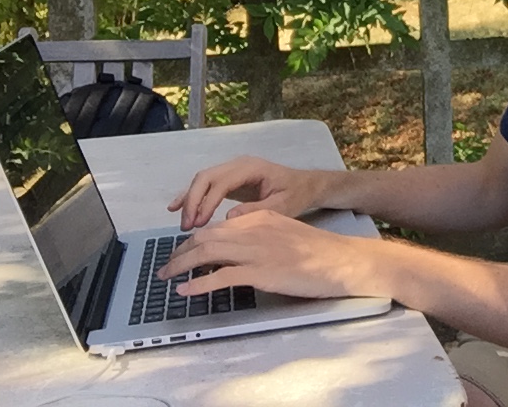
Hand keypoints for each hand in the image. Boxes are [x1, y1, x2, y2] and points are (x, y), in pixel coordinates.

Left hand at [157, 210, 373, 298]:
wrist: (342, 260)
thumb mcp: (285, 233)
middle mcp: (254, 229)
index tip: (182, 252)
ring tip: (166, 277)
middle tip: (166, 267)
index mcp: (260, 218)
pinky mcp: (261, 272)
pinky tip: (186, 290)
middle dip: (180, 252)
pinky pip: (221, 277)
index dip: (193, 240)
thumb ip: (260, 236)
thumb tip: (235, 251)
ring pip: (207, 253)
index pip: (217, 226)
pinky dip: (199, 284)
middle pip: (206, 237)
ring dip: (181, 265)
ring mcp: (257, 250)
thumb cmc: (318, 251)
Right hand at [167, 155, 335, 230]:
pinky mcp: (229, 179)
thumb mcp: (283, 204)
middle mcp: (238, 165)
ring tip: (183, 224)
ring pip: (202, 180)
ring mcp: (232, 170)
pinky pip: (205, 185)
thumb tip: (229, 217)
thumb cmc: (296, 193)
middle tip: (187, 226)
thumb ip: (258, 209)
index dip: (208, 203)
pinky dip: (191, 195)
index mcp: (251, 168)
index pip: (221, 183)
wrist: (305, 185)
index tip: (199, 224)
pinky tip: (175, 208)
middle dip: (193, 201)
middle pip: (205, 177)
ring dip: (189, 200)